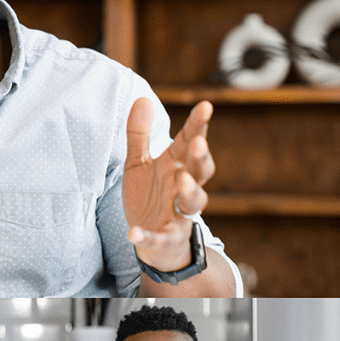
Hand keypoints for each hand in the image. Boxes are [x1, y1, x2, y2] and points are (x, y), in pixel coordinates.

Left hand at [122, 98, 214, 272]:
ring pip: (193, 204)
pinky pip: (160, 238)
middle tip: (198, 143)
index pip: (189, 142)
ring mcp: (178, 214)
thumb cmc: (150, 197)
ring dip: (190, 192)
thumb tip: (141, 97)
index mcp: (176, 166)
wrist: (153, 243)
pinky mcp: (166, 238)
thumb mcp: (139, 163)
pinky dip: (148, 237)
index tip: (205, 106)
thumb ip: (139, 133)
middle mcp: (182, 188)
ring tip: (182, 180)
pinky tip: (133, 233)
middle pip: (200, 171)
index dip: (198, 125)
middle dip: (200, 157)